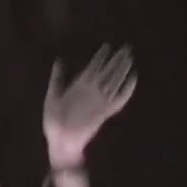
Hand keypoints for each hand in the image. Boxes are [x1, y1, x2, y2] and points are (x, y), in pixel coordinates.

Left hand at [43, 44, 137, 169]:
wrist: (60, 141)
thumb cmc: (53, 121)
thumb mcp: (53, 95)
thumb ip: (57, 78)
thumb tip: (60, 60)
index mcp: (79, 86)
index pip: (93, 67)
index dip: (101, 56)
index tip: (107, 46)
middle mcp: (92, 91)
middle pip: (107, 71)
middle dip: (116, 59)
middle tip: (126, 48)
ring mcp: (99, 100)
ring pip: (114, 80)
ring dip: (121, 69)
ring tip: (129, 57)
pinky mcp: (104, 111)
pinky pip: (119, 98)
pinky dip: (127, 89)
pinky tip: (133, 78)